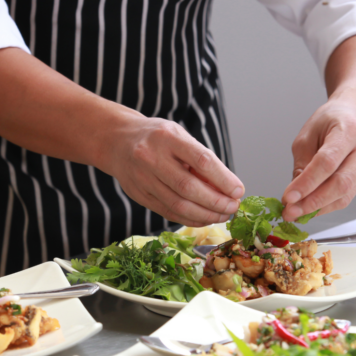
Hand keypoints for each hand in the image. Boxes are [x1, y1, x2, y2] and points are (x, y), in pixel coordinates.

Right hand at [103, 116, 243, 226]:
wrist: (117, 142)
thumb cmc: (157, 138)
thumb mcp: (179, 136)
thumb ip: (200, 159)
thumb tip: (227, 187)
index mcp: (168, 137)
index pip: (201, 160)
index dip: (223, 179)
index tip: (238, 191)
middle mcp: (152, 157)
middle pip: (189, 187)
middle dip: (216, 202)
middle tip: (233, 207)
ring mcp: (143, 178)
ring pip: (178, 205)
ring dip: (206, 215)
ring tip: (223, 215)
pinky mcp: (139, 195)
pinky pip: (168, 213)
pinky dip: (190, 219)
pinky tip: (205, 218)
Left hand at [281, 95, 355, 220]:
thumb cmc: (332, 120)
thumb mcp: (309, 134)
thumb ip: (302, 163)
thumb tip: (295, 194)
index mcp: (350, 130)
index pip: (327, 162)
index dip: (307, 183)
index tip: (288, 198)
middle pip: (341, 183)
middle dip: (313, 202)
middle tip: (291, 212)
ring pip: (345, 195)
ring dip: (318, 208)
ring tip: (296, 213)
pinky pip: (346, 197)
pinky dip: (326, 205)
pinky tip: (310, 207)